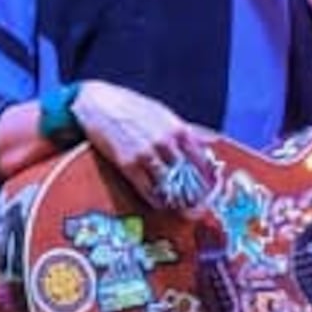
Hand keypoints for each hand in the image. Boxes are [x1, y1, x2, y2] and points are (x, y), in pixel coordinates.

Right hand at [72, 81, 212, 208]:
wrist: (99, 103)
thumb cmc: (133, 106)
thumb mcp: (164, 113)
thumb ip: (187, 130)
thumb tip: (211, 142)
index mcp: (178, 129)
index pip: (202, 161)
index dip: (208, 179)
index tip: (211, 189)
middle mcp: (165, 143)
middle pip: (188, 177)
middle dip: (195, 194)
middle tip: (199, 205)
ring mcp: (146, 154)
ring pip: (169, 186)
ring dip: (177, 199)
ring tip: (181, 208)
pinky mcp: (128, 164)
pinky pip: (147, 190)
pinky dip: (157, 200)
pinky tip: (161, 204)